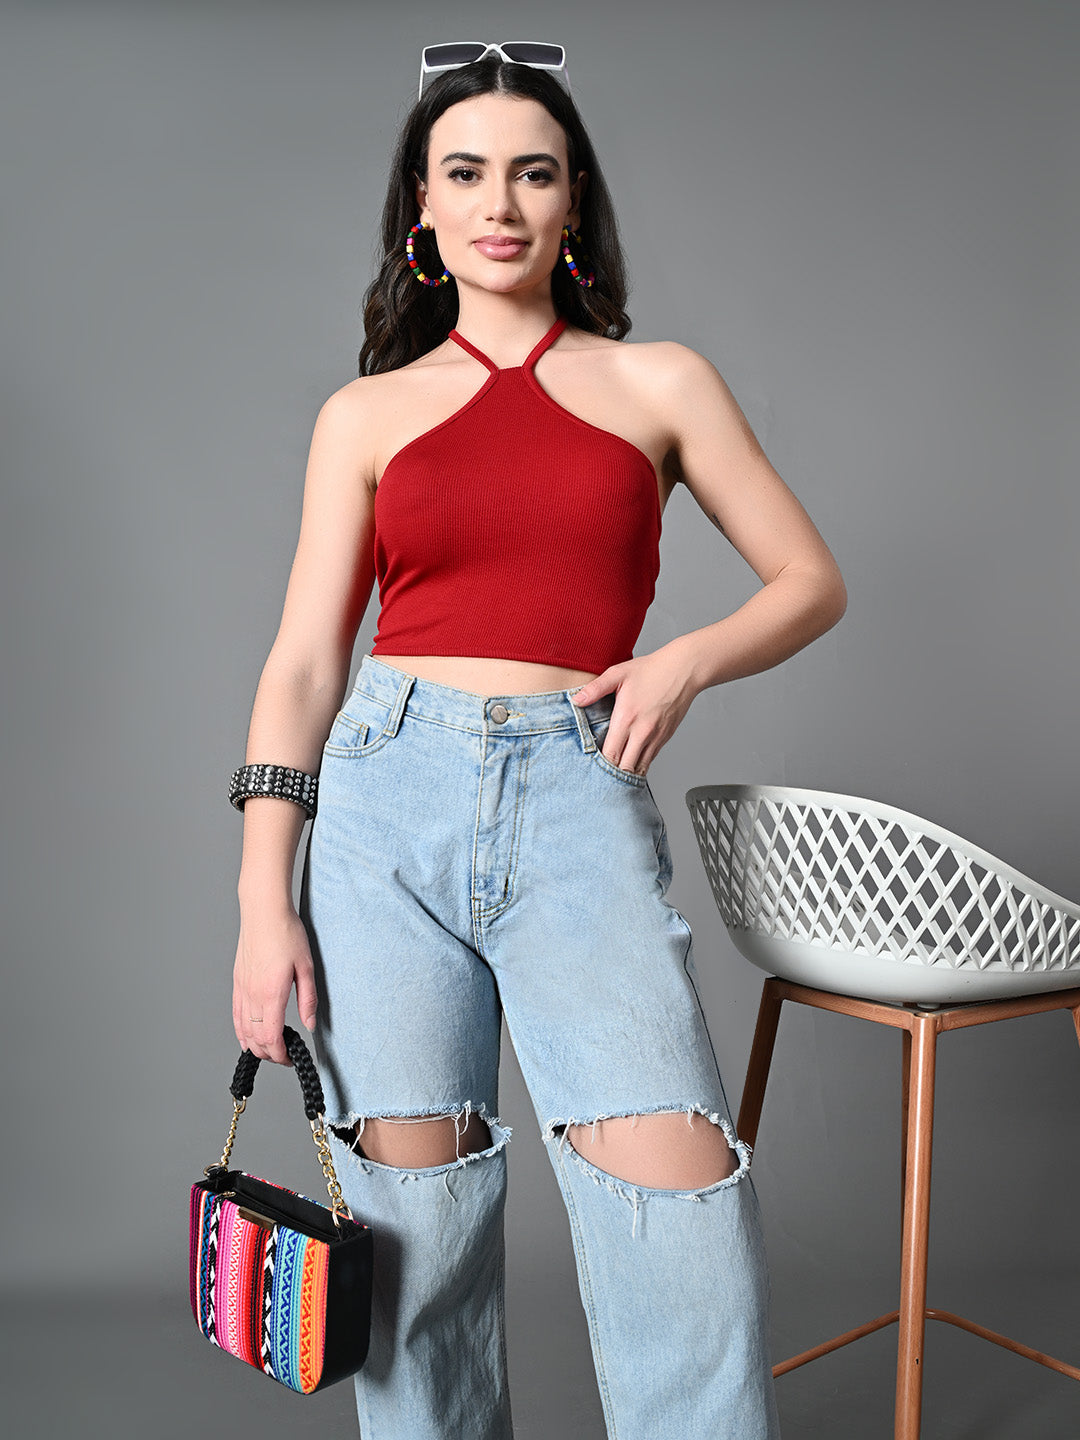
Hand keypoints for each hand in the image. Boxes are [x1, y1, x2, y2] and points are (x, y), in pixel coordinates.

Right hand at [232, 905, 318, 1064]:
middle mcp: (253, 994)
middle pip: (255, 1038)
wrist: (264, 912)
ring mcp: (242, 989)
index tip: (290, 1059)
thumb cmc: (286, 933)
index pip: (271, 1037)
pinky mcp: (238, 982)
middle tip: (285, 1056)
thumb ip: (308, 999)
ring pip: (243, 1029)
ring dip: (255, 1045)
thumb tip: (309, 1025)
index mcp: (271, 993)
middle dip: (269, 1054)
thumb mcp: (306, 966)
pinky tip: (247, 1038)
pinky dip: (241, 1031)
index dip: (280, 1055)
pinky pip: (236, 1015)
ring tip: (270, 1050)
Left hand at [569, 643, 699, 776]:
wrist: (683, 670)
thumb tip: (575, 700)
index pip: (610, 754)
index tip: (590, 768)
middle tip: (600, 778)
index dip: (599, 766)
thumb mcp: (618, 674)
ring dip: (627, 774)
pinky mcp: (665, 737)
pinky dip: (639, 765)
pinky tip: (630, 765)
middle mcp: (642, 732)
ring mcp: (656, 737)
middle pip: (625, 768)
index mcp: (626, 719)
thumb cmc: (651, 670)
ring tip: (614, 777)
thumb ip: (595, 689)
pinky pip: (650, 759)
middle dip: (612, 775)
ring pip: (640, 768)